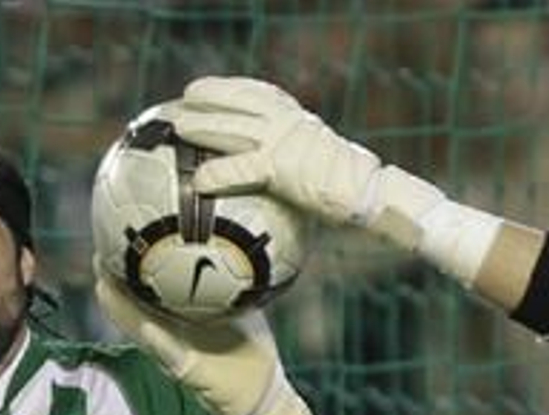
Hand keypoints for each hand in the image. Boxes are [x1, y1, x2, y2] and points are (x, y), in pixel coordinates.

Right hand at [94, 269, 283, 414]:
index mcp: (183, 323)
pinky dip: (159, 341)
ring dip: (123, 310)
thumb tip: (233, 255)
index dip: (133, 271)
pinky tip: (147, 327)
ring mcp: (178, 356)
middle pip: (136, 309)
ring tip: (104, 285)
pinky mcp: (190, 373)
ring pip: (143, 329)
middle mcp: (174, 338)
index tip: (119, 245)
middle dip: (116, 284)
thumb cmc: (252, 357)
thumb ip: (228, 293)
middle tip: (99, 257)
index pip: (152, 294)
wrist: (262, 400)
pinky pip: (170, 354)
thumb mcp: (240, 315)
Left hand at [173, 75, 383, 225]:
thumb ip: (302, 164)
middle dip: (210, 95)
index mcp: (299, 119)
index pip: (262, 93)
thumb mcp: (325, 164)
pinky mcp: (280, 167)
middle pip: (240, 100)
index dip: (235, 88)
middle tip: (185, 98)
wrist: (370, 193)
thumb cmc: (353, 189)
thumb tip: (295, 183)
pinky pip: (239, 169)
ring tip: (178, 127)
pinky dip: (217, 174)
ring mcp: (283, 142)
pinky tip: (199, 180)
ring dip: (202, 125)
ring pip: (231, 127)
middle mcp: (288, 123)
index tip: (216, 87)